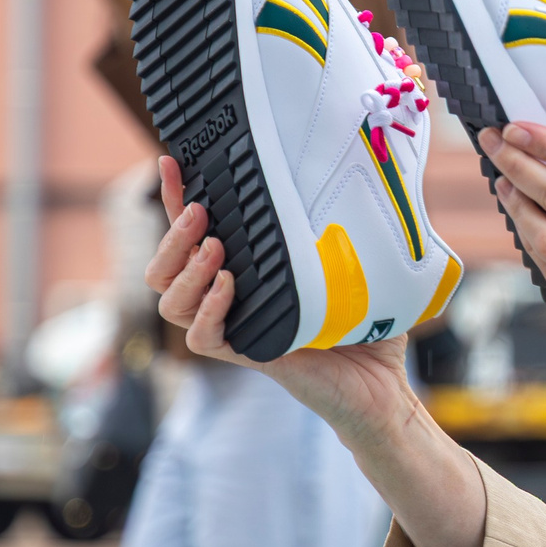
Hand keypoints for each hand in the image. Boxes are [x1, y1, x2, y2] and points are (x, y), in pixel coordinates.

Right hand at [145, 156, 412, 441]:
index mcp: (247, 272)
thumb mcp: (359, 264)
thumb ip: (351, 226)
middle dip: (172, 235)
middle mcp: (230, 300)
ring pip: (172, 304)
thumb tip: (362, 176)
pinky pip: (203, 339)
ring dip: (187, 270)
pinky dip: (211, 309)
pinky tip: (229, 285)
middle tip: (199, 211)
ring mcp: (235, 330)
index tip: (170, 160)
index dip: (175, 197)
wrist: (383, 386)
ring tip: (215, 248)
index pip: (195, 234)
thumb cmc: (369, 325)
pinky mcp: (249, 356)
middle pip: (162, 271)